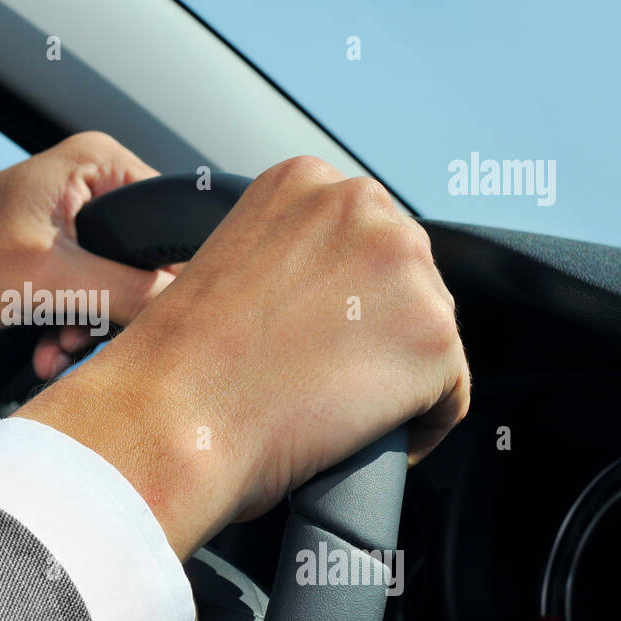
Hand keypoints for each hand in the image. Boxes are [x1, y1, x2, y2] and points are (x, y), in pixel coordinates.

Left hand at [0, 132, 172, 375]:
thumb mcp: (50, 279)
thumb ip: (127, 291)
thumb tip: (183, 304)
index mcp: (95, 163)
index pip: (166, 217)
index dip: (165, 271)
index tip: (151, 310)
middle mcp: (82, 186)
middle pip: (141, 260)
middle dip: (115, 310)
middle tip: (86, 334)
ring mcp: (63, 226)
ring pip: (111, 289)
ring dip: (88, 329)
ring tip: (57, 348)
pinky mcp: (43, 262)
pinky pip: (81, 301)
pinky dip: (67, 331)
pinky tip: (45, 353)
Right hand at [17, 156, 470, 559]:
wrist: (171, 417)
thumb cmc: (177, 363)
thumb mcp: (229, 264)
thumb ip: (291, 258)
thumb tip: (331, 299)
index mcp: (305, 182)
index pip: (364, 238)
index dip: (344, 298)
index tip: (316, 335)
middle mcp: (363, 207)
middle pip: (406, 278)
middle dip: (376, 331)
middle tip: (325, 380)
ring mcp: (407, 270)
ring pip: (431, 336)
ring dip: (396, 377)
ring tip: (336, 411)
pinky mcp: (435, 340)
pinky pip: (450, 398)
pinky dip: (417, 428)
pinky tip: (362, 438)